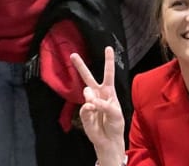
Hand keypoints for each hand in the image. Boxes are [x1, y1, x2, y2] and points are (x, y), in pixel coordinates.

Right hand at [71, 47, 125, 165]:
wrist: (108, 140)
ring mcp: (90, 102)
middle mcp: (98, 94)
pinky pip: (85, 107)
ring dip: (91, 98)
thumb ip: (105, 105)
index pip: (109, 73)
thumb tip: (91, 100)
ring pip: (86, 92)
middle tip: (72, 54)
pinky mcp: (84, 112)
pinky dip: (89, 110)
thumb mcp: (116, 114)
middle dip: (80, 66)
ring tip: (96, 106)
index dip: (108, 61)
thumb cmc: (115, 124)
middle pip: (88, 77)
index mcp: (109, 91)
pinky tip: (92, 113)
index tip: (108, 47)